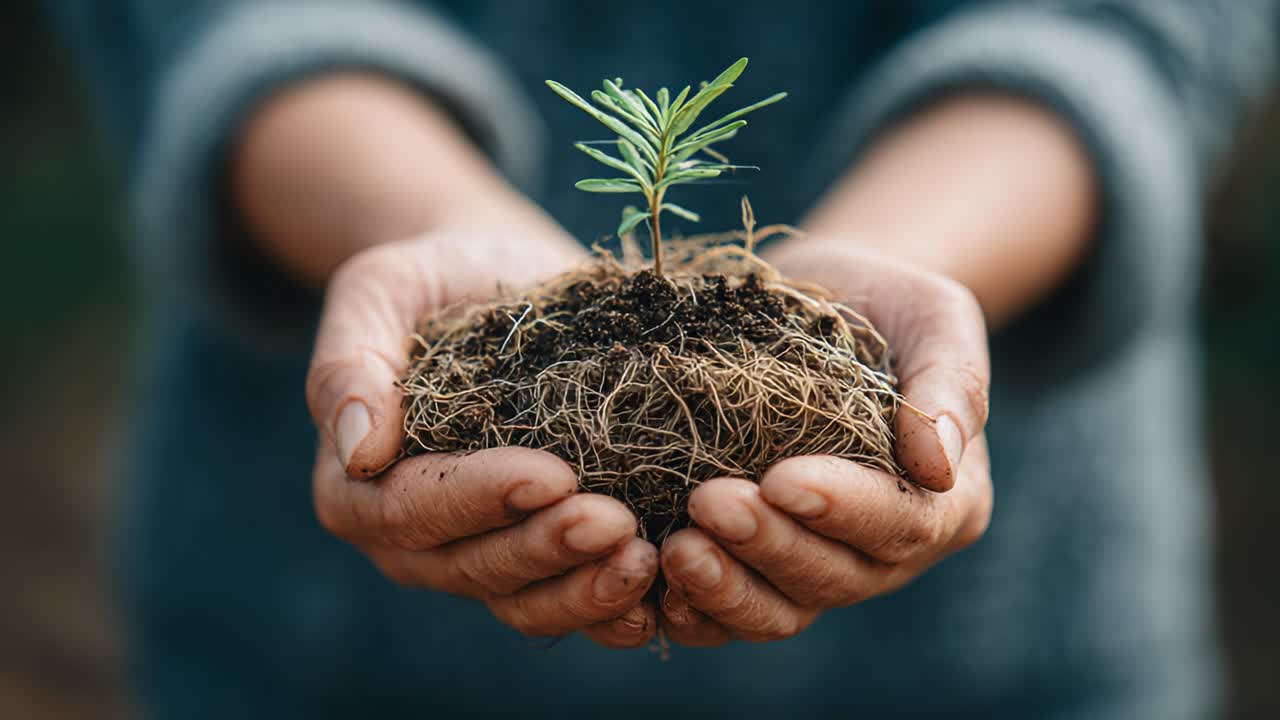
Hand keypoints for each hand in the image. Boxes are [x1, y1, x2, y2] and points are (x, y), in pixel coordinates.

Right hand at [306, 229, 659, 648]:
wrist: (503, 280)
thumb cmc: (436, 278)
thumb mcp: (382, 289)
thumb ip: (350, 363)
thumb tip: (357, 452)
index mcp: (357, 484)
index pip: (410, 509)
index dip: (480, 499)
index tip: (552, 474)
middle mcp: (413, 538)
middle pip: (472, 565)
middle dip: (545, 548)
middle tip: (616, 523)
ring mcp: (478, 555)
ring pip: (523, 600)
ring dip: (584, 589)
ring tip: (645, 559)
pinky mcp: (540, 557)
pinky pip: (569, 603)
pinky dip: (611, 607)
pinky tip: (660, 593)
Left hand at [658, 242, 991, 644]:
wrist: (824, 304)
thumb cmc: (887, 305)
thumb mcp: (934, 320)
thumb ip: (950, 384)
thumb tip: (938, 464)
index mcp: (947, 502)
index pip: (901, 523)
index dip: (842, 509)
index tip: (781, 478)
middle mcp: (887, 552)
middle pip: (834, 576)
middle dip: (769, 545)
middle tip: (707, 502)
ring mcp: (822, 568)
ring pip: (780, 609)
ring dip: (726, 589)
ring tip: (675, 550)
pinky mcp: (761, 570)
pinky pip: (732, 614)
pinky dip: (696, 611)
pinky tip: (655, 586)